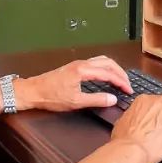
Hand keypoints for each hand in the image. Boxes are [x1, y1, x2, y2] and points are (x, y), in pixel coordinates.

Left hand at [15, 56, 131, 112]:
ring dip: (113, 68)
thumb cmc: (52, 97)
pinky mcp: (74, 67)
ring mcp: (78, 63)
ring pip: (102, 60)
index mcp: (83, 70)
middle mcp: (82, 63)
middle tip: (128, 85)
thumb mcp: (75, 102)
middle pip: (108, 63)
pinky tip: (106, 76)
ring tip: (120, 80)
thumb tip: (113, 99)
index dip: (121, 82)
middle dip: (120, 73)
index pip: (108, 73)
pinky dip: (105, 68)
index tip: (129, 91)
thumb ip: (96, 100)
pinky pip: (95, 62)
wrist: (32, 91)